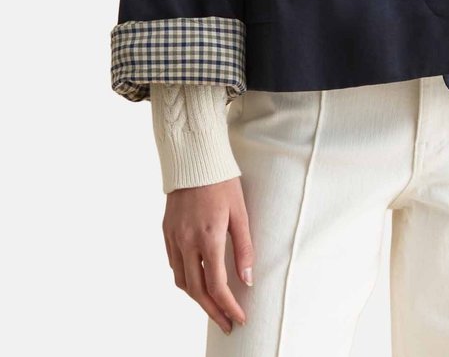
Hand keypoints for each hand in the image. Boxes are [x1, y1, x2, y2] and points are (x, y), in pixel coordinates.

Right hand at [162, 175, 254, 335]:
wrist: (194, 159)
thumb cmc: (222, 182)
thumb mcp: (240, 212)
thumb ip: (244, 248)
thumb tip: (248, 280)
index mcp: (209, 237)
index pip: (217, 285)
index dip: (229, 306)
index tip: (240, 318)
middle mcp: (187, 241)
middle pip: (197, 291)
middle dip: (213, 312)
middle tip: (227, 324)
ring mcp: (174, 238)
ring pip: (182, 282)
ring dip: (198, 299)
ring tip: (214, 306)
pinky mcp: (166, 232)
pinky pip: (174, 265)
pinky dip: (185, 280)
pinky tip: (197, 282)